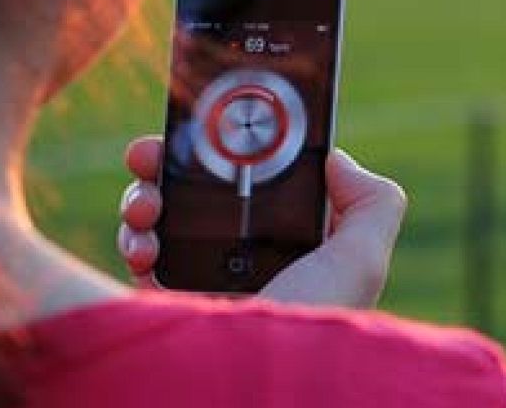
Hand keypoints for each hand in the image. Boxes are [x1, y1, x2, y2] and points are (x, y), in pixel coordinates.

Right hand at [119, 136, 406, 308]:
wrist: (242, 391)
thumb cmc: (309, 330)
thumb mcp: (361, 260)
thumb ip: (372, 202)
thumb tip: (335, 158)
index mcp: (293, 247)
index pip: (261, 182)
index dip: (234, 150)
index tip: (208, 125)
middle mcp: (249, 263)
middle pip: (203, 193)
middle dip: (172, 165)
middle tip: (150, 154)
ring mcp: (205, 284)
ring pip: (164, 219)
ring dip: (144, 199)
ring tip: (144, 207)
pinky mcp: (168, 308)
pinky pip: (140, 259)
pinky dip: (133, 241)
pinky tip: (140, 246)